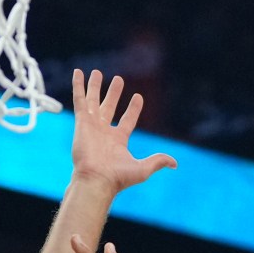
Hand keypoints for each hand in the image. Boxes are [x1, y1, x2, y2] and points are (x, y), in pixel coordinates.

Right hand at [70, 69, 177, 194]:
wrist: (97, 179)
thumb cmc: (118, 177)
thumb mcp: (143, 169)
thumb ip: (158, 161)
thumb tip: (175, 164)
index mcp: (118, 140)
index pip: (128, 120)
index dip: (133, 108)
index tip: (138, 97)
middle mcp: (104, 131)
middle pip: (109, 107)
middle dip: (113, 93)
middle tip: (118, 79)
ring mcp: (92, 126)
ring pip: (93, 101)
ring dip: (94, 87)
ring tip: (96, 73)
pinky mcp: (82, 122)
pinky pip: (80, 100)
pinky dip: (78, 86)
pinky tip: (78, 73)